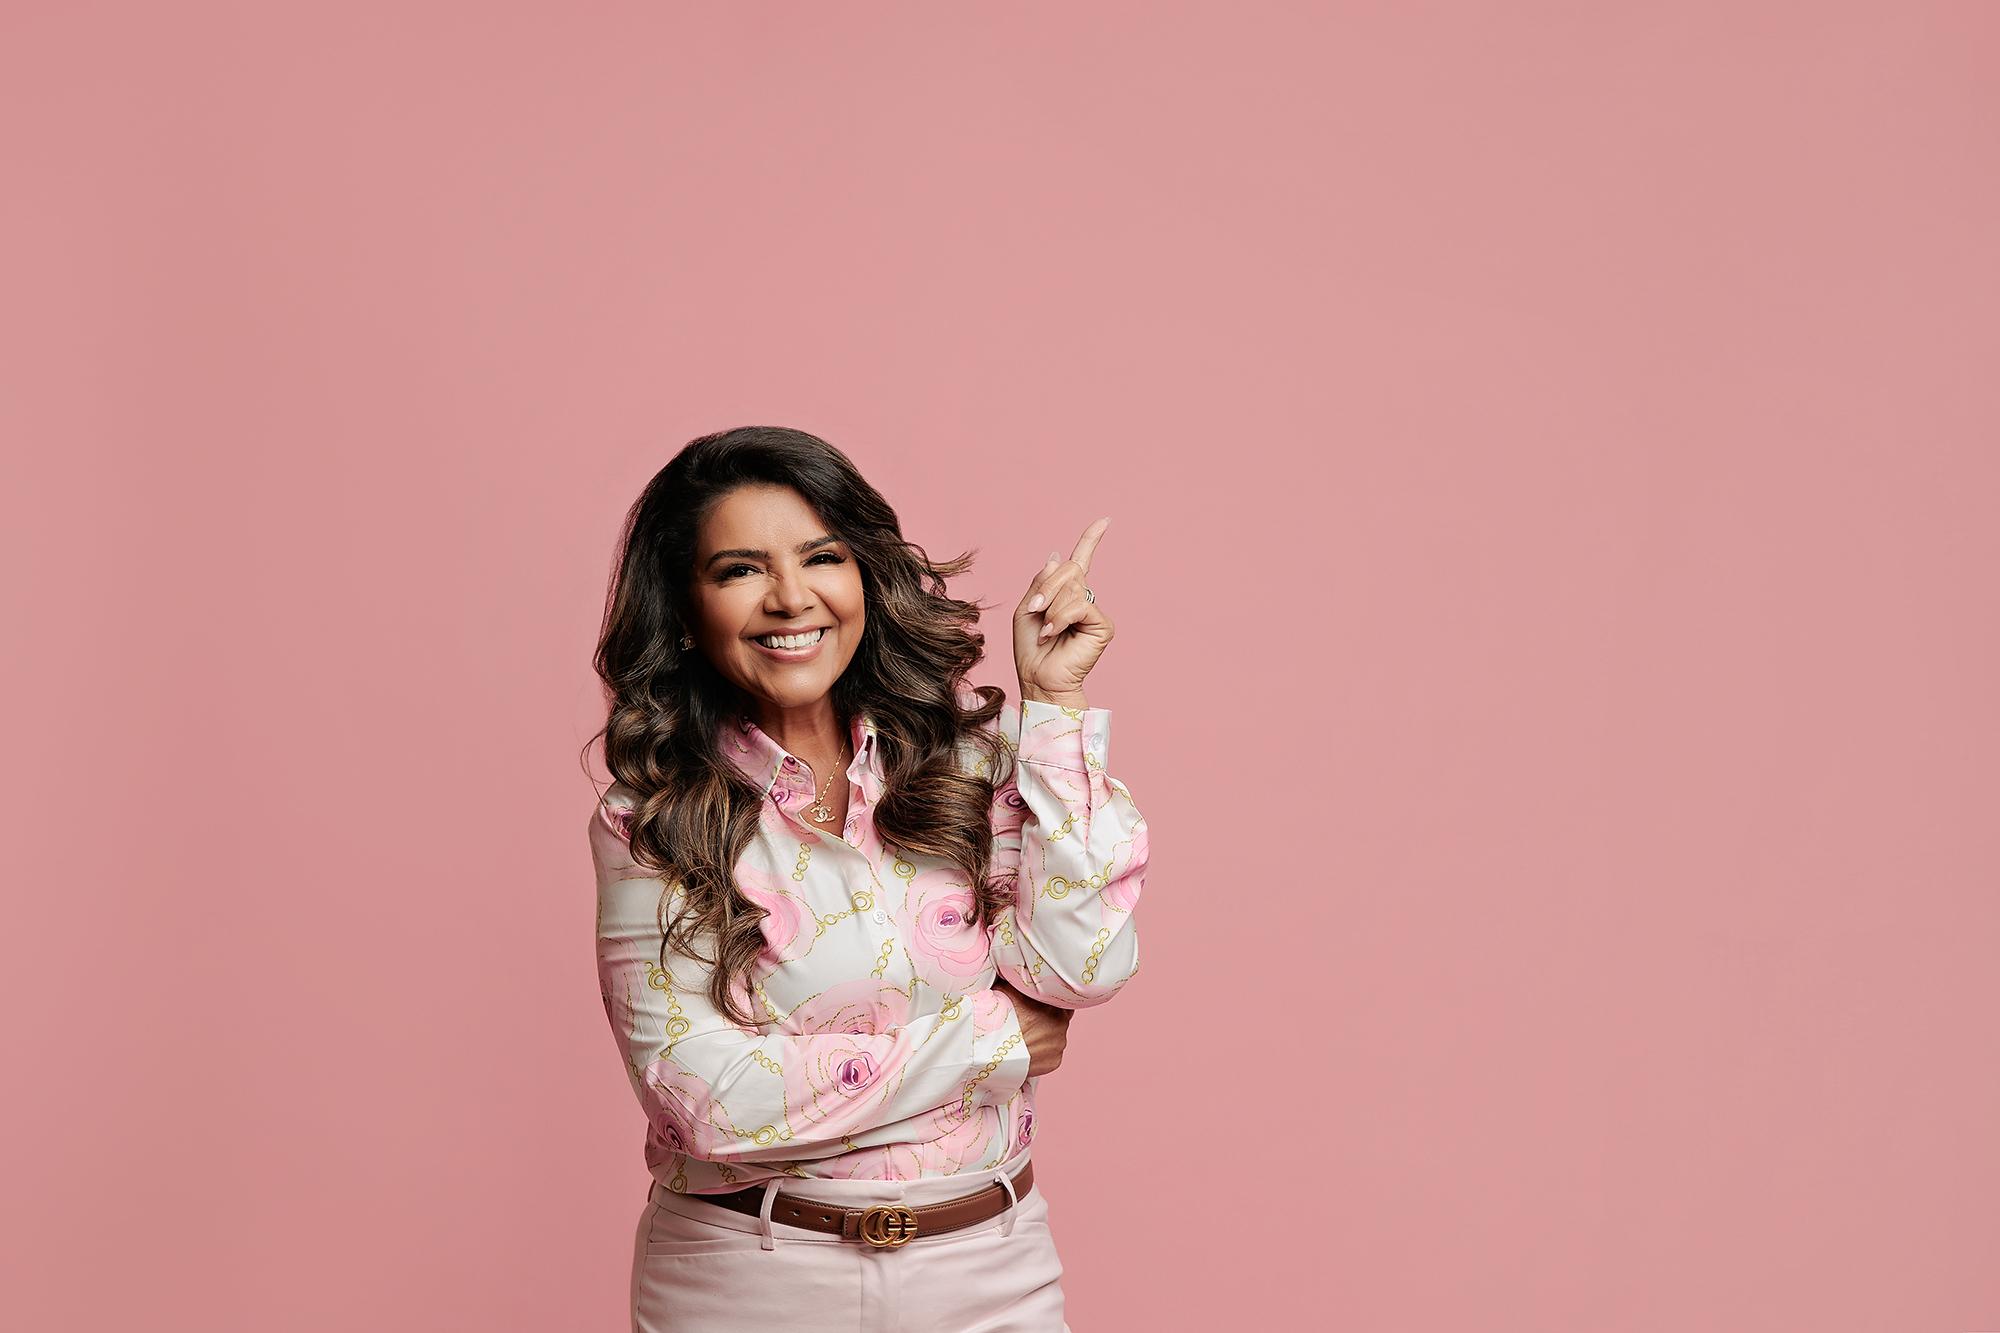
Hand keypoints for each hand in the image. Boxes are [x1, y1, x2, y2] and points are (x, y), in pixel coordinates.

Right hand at [997, 978, 1072, 1076]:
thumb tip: (1018, 970)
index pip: (1060, 998)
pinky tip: (1027, 1051)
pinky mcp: (1055, 1062)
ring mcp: (1059, 1044)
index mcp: (1052, 1002)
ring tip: (1026, 1038)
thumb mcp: (1005, 990)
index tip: (1040, 1003)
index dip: (1048, 1000)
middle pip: (1060, 1017)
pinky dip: (1042, 1053)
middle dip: (1048, 1019)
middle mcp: (1062, 1023)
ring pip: (1056, 1037)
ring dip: (1046, 1036)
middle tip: (1030, 1021)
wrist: (990, 1049)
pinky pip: (1051, 1055)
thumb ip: (1019, 982)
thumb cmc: (997, 1018)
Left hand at [1014, 516, 1114, 704]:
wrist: (1038, 679)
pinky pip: (1079, 605)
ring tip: (1045, 630)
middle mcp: (1083, 599)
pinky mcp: (1103, 625)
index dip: (1091, 540)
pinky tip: (1053, 633)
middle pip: (1070, 569)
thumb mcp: (1027, 608)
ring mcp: (1094, 612)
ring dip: (1050, 607)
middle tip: (1034, 609)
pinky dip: (1060, 618)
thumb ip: (1041, 582)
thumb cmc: (1031, 650)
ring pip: (1072, 587)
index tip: (1105, 521)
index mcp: (1065, 594)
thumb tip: (1057, 557)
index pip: (1081, 561)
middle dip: (1047, 587)